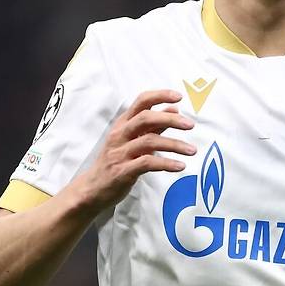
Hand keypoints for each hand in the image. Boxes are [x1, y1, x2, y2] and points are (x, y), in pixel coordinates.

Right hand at [78, 89, 195, 212]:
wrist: (93, 188)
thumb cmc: (116, 161)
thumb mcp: (133, 139)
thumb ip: (154, 125)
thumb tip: (174, 108)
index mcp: (123, 124)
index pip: (141, 101)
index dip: (160, 96)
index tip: (179, 97)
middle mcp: (120, 135)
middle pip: (145, 118)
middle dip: (170, 119)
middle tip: (190, 124)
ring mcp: (120, 153)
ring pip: (149, 141)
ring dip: (174, 144)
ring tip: (191, 150)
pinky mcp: (122, 171)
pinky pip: (147, 163)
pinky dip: (166, 164)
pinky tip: (180, 166)